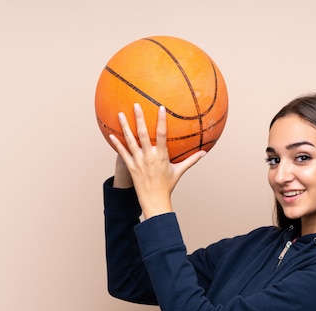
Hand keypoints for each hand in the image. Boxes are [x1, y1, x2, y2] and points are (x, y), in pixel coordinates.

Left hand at [109, 104, 205, 218]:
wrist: (154, 200)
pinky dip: (117, 143)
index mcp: (161, 156)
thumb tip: (204, 152)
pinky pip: (122, 153)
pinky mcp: (130, 166)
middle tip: (136, 104)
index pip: (162, 134)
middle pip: (143, 133)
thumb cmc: (167, 185)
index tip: (160, 108)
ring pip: (130, 140)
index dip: (161, 120)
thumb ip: (191, 160)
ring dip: (125, 126)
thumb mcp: (179, 171)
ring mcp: (138, 161)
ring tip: (120, 114)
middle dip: (139, 118)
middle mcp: (149, 156)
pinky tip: (111, 134)